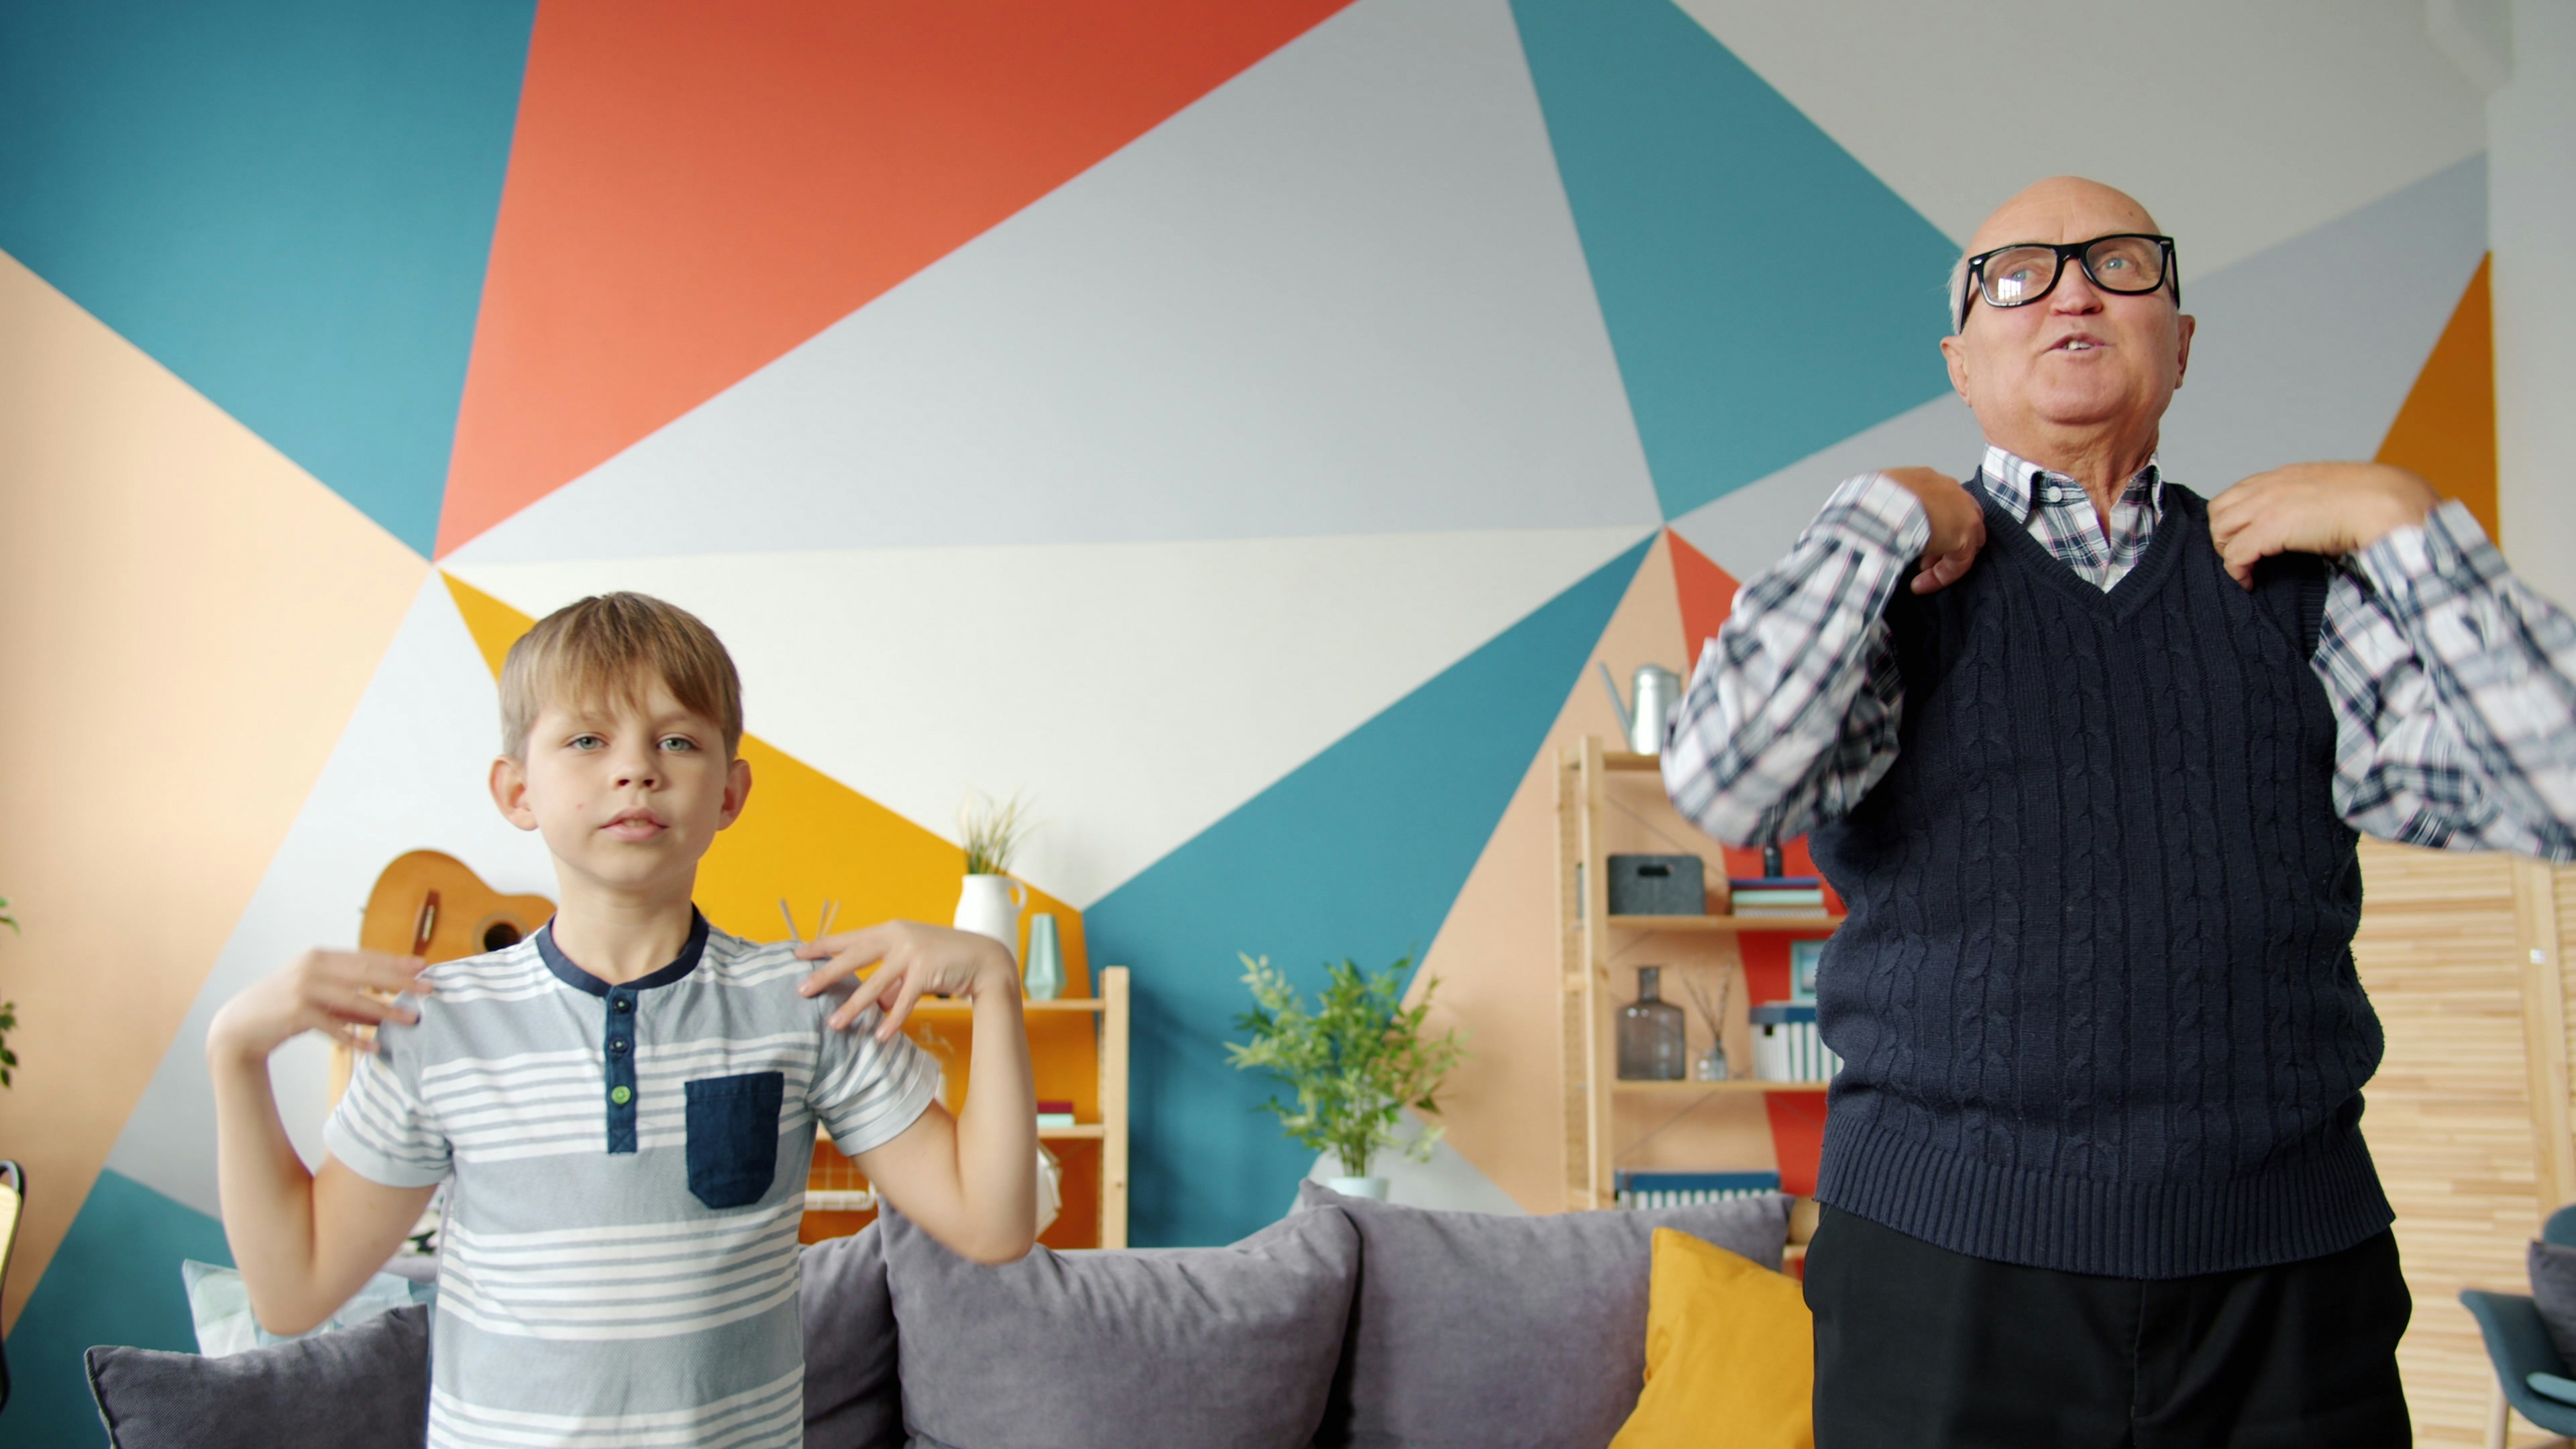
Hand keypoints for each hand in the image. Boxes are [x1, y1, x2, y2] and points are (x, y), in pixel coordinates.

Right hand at [208, 949, 428, 1064]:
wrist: (239, 1026)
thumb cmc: (284, 1007)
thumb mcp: (315, 991)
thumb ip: (346, 991)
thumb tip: (387, 998)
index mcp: (319, 957)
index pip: (365, 957)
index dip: (396, 961)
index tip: (424, 965)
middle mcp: (312, 968)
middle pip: (365, 973)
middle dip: (400, 980)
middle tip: (429, 988)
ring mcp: (302, 990)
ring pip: (353, 999)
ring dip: (384, 1011)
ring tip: (410, 1019)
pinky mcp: (296, 1014)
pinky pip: (334, 1027)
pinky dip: (355, 1037)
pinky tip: (375, 1045)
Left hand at [796, 921, 1017, 1038]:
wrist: (984, 958)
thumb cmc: (944, 958)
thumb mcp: (911, 961)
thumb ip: (889, 978)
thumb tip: (874, 1003)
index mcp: (890, 930)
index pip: (849, 938)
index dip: (822, 946)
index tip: (797, 955)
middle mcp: (898, 937)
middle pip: (853, 957)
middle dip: (826, 975)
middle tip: (802, 990)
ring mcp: (912, 953)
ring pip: (874, 984)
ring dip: (853, 1006)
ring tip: (834, 1024)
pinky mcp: (927, 971)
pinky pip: (904, 1001)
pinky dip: (892, 1020)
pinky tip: (879, 1036)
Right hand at [1883, 468, 1985, 593]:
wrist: (1884, 505)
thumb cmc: (1874, 499)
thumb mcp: (1876, 496)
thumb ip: (1882, 505)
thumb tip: (1867, 518)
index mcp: (1929, 479)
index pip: (1939, 501)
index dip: (1929, 522)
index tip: (1911, 537)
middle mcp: (1952, 492)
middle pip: (1961, 518)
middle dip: (1944, 539)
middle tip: (1923, 557)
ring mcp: (1964, 513)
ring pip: (1965, 542)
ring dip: (1942, 560)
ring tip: (1919, 575)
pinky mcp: (1965, 538)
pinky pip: (1958, 563)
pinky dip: (1941, 576)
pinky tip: (1919, 585)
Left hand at [2209, 462, 2438, 588]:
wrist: (2389, 503)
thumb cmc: (2374, 503)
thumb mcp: (2334, 496)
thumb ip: (2312, 505)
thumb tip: (2311, 526)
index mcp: (2287, 476)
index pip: (2240, 492)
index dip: (2238, 519)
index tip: (2249, 539)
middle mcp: (2271, 486)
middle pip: (2219, 509)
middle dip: (2225, 535)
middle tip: (2244, 557)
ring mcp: (2268, 505)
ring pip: (2219, 530)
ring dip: (2228, 553)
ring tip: (2248, 569)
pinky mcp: (2269, 528)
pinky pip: (2234, 554)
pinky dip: (2236, 572)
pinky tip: (2250, 582)